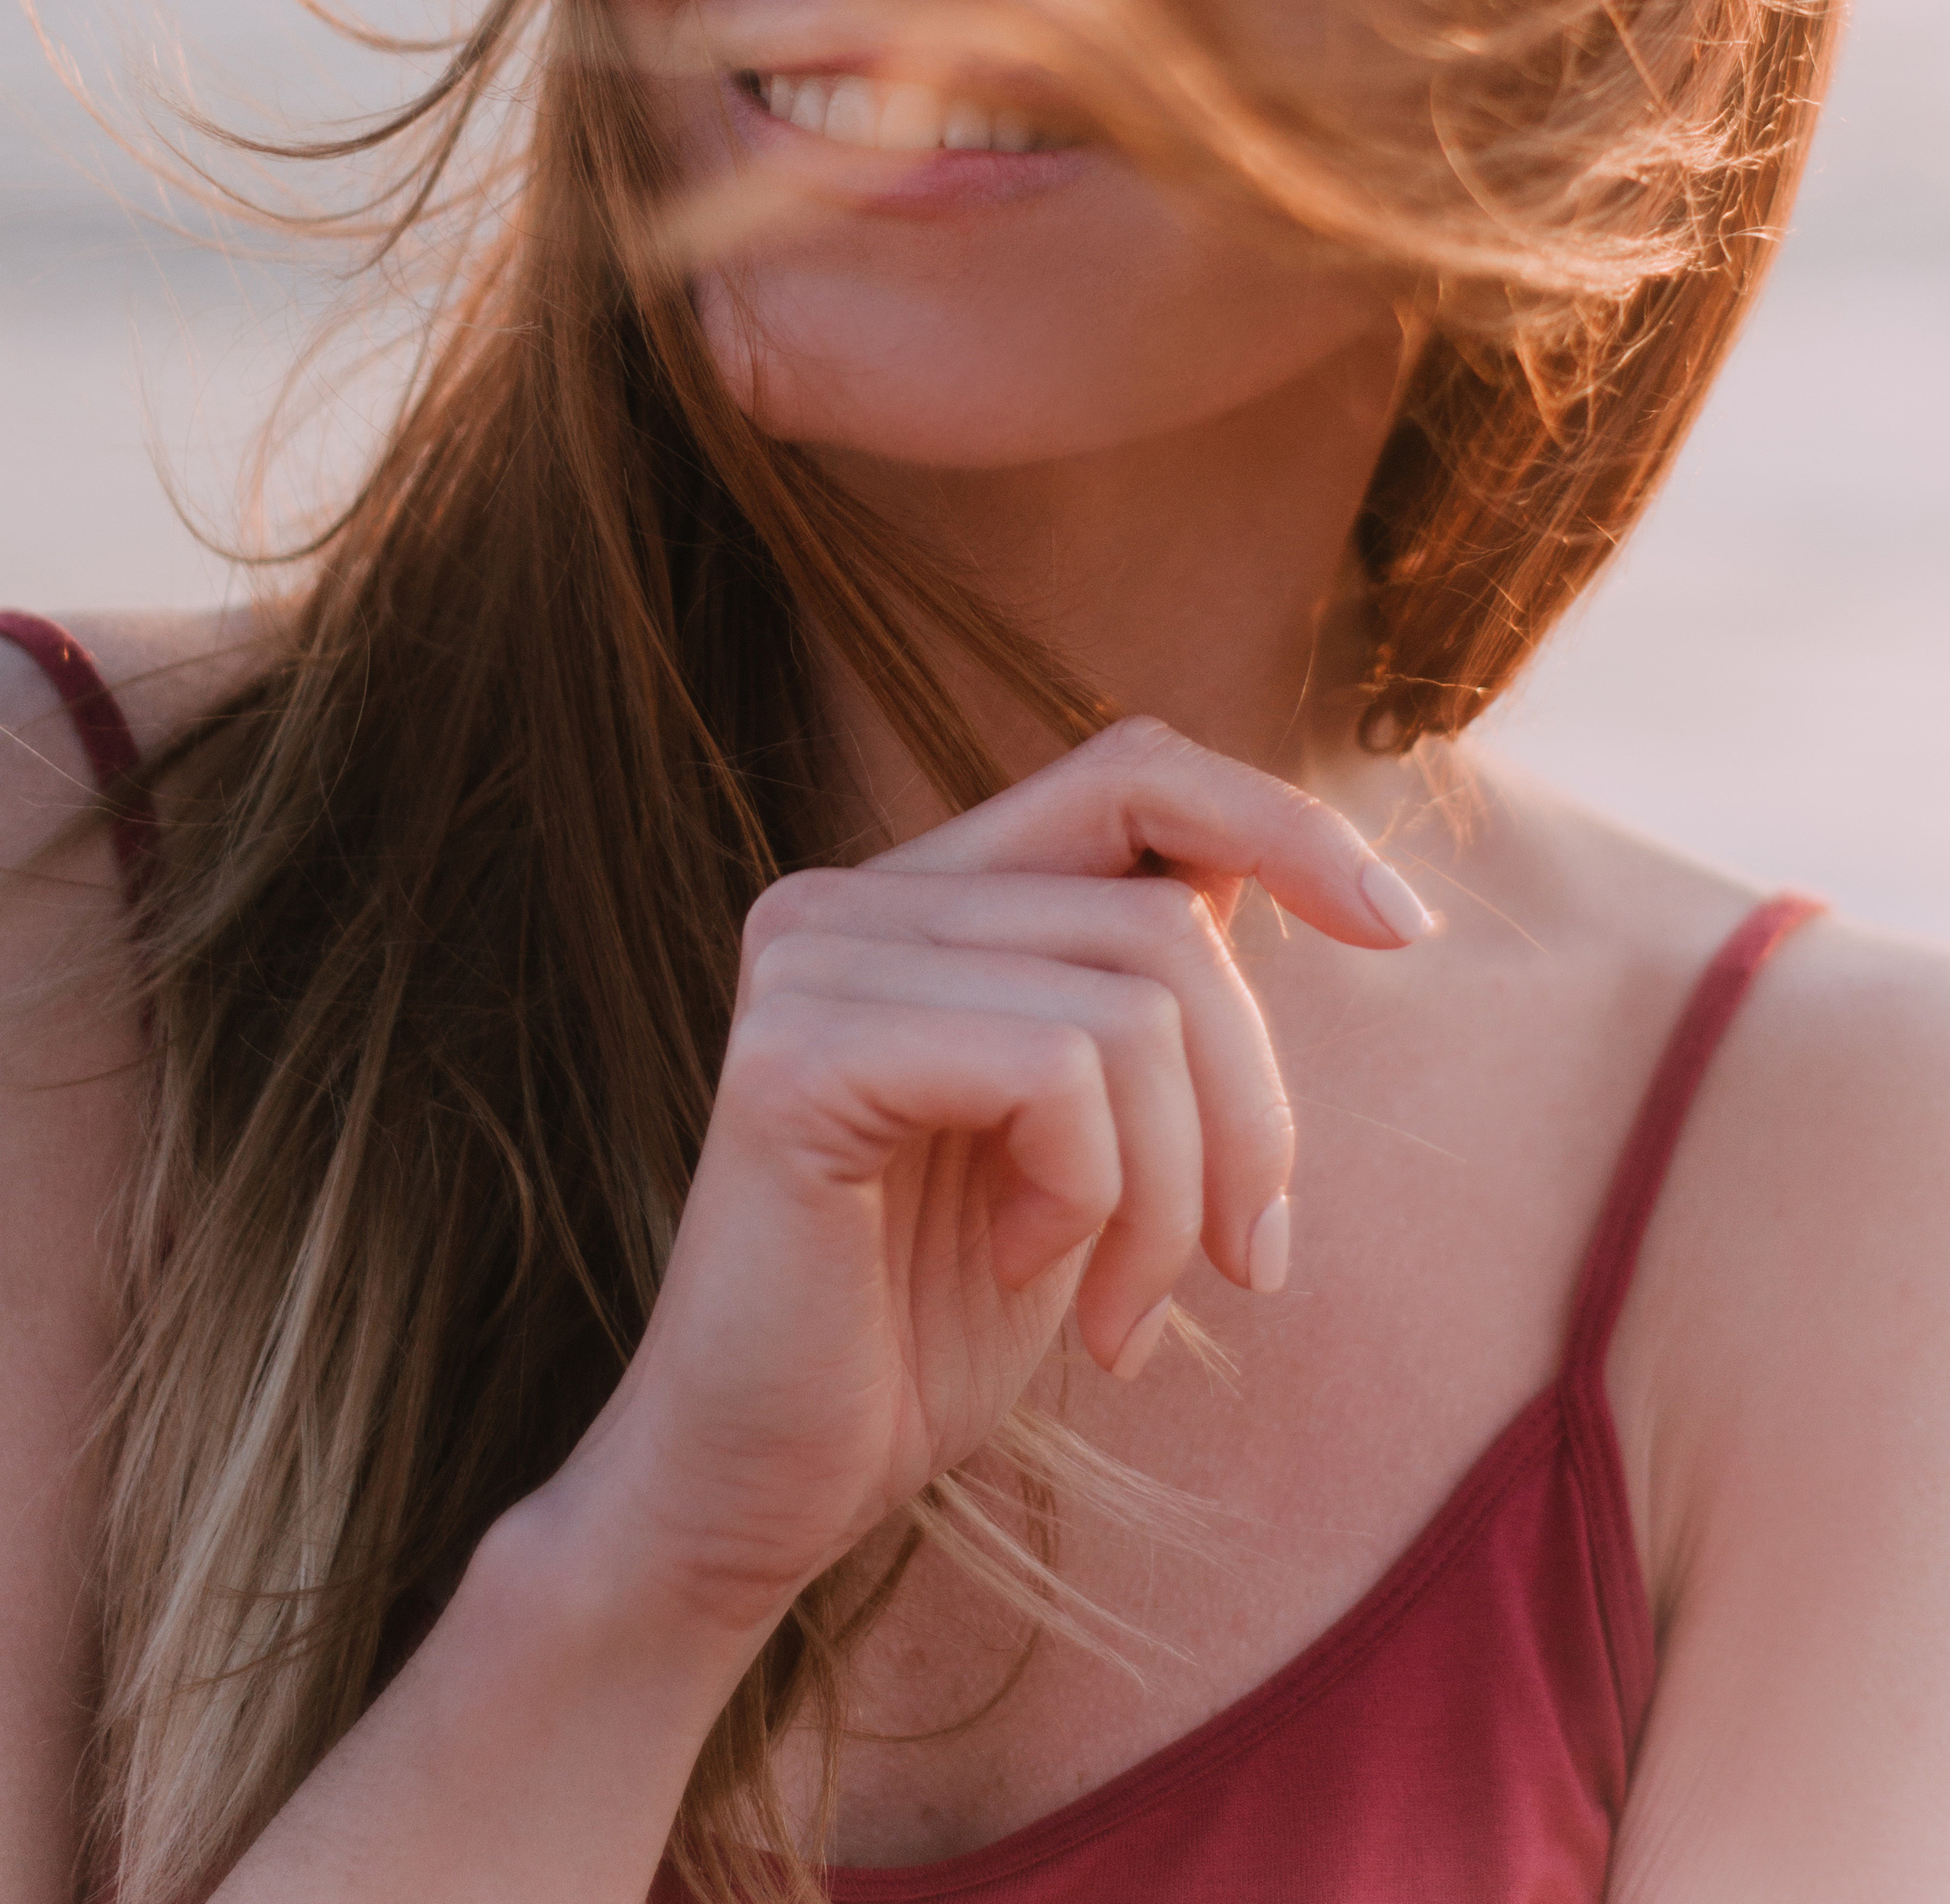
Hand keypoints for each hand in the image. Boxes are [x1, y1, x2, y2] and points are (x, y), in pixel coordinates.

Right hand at [522, 717, 1433, 1640]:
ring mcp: (811, 961)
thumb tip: (1296, 873)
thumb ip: (1141, 993)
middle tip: (1245, 1266)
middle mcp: (851, 897)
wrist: (763, 1491)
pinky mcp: (793, 1056)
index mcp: (920, 900)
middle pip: (1166, 916)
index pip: (1132, 772)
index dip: (1280, 823)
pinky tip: (1033, 1276)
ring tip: (1124, 1309)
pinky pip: (1055, 1070)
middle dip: (1252, 1110)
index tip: (1400, 930)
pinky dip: (1093, 1198)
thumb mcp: (1085, 1139)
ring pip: (1135, 1001)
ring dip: (1177, 1193)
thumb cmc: (933, 1324)